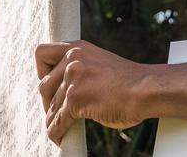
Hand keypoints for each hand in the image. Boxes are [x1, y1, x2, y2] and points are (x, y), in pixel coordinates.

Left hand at [34, 39, 151, 144]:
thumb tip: (61, 90)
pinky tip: (60, 139)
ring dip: (53, 121)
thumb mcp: (98, 63)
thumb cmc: (128, 81)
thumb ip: (79, 68)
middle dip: (48, 102)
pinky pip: (57, 121)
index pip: (42, 53)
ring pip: (51, 106)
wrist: (145, 90)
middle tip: (56, 112)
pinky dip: (56, 133)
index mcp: (77, 48)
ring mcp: (73, 78)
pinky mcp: (75, 98)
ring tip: (58, 129)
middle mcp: (72, 59)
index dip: (41, 71)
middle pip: (44, 85)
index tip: (50, 85)